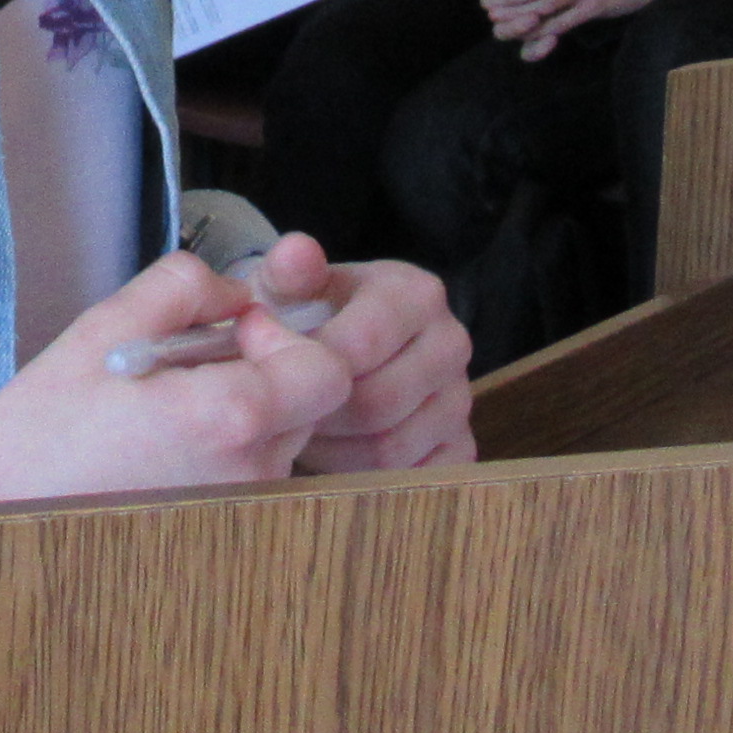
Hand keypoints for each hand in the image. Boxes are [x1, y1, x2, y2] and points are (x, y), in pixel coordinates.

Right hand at [0, 247, 357, 511]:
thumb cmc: (45, 423)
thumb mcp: (107, 324)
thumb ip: (187, 286)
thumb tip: (240, 293)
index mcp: (229, 419)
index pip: (330, 372)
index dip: (290, 340)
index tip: (235, 334)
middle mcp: (249, 475)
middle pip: (310, 407)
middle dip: (267, 373)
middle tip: (192, 366)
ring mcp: (238, 513)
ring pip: (282, 444)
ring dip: (245, 415)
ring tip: (168, 413)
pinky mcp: (221, 535)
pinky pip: (251, 479)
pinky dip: (223, 455)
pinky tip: (164, 451)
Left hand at [240, 236, 472, 473]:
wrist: (338, 347)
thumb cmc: (306, 316)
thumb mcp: (289, 287)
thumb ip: (288, 271)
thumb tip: (297, 252)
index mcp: (417, 293)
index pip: (362, 345)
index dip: (307, 370)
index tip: (272, 374)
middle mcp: (452, 343)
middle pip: (379, 404)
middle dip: (320, 417)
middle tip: (284, 415)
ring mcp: (460, 398)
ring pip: (391, 450)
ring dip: (335, 454)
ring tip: (303, 434)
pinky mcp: (459, 445)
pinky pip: (411, 480)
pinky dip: (365, 480)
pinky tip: (334, 458)